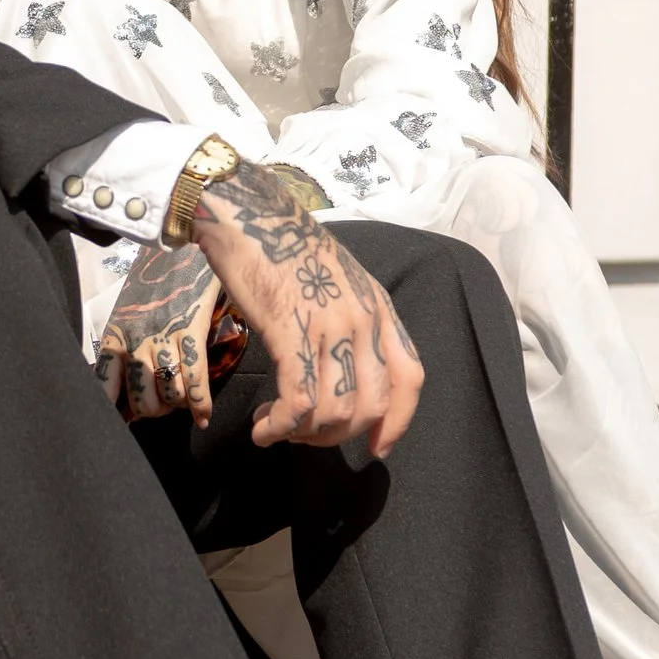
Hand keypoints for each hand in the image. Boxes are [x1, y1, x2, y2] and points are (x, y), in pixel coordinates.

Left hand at [97, 240, 228, 423]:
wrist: (178, 243)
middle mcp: (136, 340)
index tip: (124, 420)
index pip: (104, 386)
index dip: (114, 410)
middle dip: (155, 411)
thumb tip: (127, 384)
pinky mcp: (191, 330)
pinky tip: (204, 417)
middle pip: (142, 400)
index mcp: (116, 335)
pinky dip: (201, 405)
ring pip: (170, 394)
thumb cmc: (153, 279)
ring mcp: (164, 337)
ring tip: (183, 402)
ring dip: (178, 405)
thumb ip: (127, 344)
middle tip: (164, 405)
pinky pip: (195, 379)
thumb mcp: (128, 311)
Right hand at [190, 159, 423, 459]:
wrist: (247, 211)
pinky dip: (281, 426)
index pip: (411, 376)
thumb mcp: (338, 281)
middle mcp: (363, 318)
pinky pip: (299, 399)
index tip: (378, 446)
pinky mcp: (290, 328)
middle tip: (304, 435)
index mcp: (379, 306)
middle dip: (336, 436)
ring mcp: (329, 323)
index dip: (399, 421)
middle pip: (371, 405)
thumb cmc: (283, 246)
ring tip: (277, 428)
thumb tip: (346, 371)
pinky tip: (263, 429)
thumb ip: (352, 321)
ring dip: (303, 435)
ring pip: (335, 411)